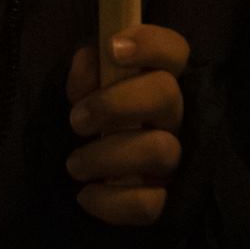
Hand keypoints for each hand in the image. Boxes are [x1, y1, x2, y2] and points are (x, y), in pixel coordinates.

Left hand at [63, 25, 189, 225]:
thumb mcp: (83, 88)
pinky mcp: (166, 202)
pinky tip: (86, 196)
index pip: (174, 49)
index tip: (113, 48)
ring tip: (74, 165)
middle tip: (77, 120)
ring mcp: (175, 160)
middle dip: (115, 104)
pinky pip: (150, 204)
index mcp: (158, 79)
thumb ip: (89, 68)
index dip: (150, 44)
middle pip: (166, 95)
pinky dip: (112, 202)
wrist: (87, 178)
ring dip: (107, 156)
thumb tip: (91, 62)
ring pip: (160, 150)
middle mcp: (175, 116)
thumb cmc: (92, 120)